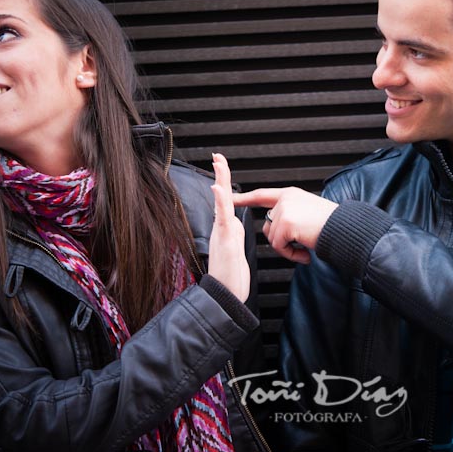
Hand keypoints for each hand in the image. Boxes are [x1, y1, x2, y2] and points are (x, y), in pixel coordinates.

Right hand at [207, 153, 248, 301]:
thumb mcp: (234, 248)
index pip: (227, 199)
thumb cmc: (231, 276)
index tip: (221, 163)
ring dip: (220, 182)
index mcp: (228, 228)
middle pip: (222, 195)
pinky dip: (220, 203)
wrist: (226, 296)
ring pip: (222, 203)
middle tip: (218, 155)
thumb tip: (234, 221)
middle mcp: (223, 228)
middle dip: (221, 174)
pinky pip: (223, 219)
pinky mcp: (225, 241)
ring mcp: (223, 233)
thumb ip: (233, 233)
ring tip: (219, 163)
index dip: (225, 181)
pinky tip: (217, 190)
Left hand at [232, 187, 337, 263]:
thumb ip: (290, 213)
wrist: (344, 229)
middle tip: (302, 244)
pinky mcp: (286, 223)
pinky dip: (292, 254)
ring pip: (272, 239)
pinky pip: (279, 246)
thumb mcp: (307, 211)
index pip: (262, 195)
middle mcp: (286, 199)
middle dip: (282, 240)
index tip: (231, 198)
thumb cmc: (331, 225)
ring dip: (288, 249)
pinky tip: (306, 251)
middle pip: (268, 226)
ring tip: (306, 246)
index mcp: (290, 194)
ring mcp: (285, 210)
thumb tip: (276, 227)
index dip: (245, 198)